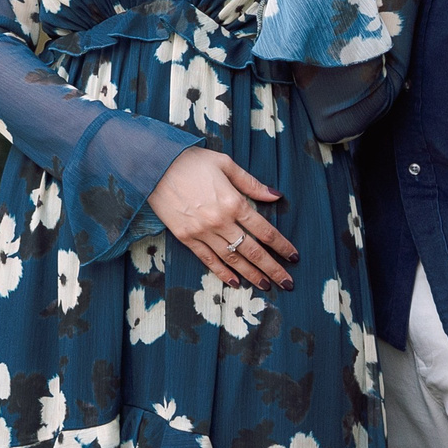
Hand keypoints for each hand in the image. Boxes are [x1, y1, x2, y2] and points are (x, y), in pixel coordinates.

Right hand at [149, 149, 297, 290]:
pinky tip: (234, 282)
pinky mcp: (185, 237)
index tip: (293, 257)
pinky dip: (222, 272)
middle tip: (287, 283)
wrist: (154, 165)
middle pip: (252, 251)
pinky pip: (207, 260)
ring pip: (232, 259)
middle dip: (272, 268)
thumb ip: (251, 183)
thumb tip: (275, 196)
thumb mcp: (225, 164)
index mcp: (233, 202)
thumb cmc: (191, 161)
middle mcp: (220, 221)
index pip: (264, 231)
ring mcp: (202, 232)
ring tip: (265, 286)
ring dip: (251, 275)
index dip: (281, 245)